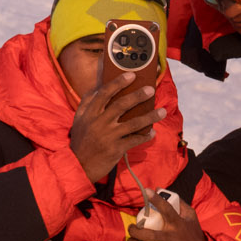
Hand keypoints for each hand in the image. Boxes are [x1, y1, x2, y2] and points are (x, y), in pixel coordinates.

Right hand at [68, 67, 157, 181]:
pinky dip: (145, 136)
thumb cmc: (81, 139)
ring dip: (149, 116)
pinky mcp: (116, 149)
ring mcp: (108, 136)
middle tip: (151, 90)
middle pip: (121, 105)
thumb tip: (98, 85)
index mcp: (90, 113)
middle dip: (138, 96)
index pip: (105, 93)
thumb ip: (88, 102)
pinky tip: (152, 132)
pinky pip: (135, 140)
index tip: (131, 75)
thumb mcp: (79, 118)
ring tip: (162, 111)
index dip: (118, 83)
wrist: (79, 165)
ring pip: (133, 123)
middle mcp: (99, 122)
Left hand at [128, 191, 206, 240]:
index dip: (156, 199)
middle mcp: (173, 239)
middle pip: (147, 235)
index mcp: (178, 224)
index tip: (146, 191)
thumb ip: (178, 203)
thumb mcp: (190, 216)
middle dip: (134, 232)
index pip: (167, 209)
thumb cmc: (192, 234)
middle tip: (132, 229)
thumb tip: (158, 190)